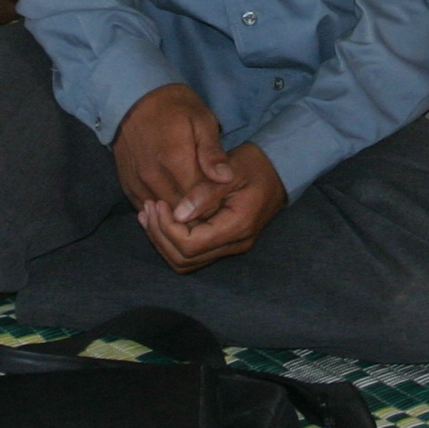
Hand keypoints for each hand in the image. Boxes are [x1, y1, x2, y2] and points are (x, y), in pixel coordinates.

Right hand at [113, 83, 238, 223]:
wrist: (133, 98)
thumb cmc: (174, 107)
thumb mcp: (201, 120)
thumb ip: (212, 152)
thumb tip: (227, 178)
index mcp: (175, 161)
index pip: (200, 200)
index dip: (214, 203)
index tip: (223, 197)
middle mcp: (153, 177)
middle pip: (181, 211)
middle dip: (198, 213)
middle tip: (210, 203)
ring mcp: (137, 182)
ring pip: (162, 213)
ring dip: (179, 213)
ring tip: (194, 204)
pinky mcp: (127, 185)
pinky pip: (145, 208)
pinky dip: (160, 210)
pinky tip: (173, 202)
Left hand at [140, 142, 286, 271]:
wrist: (279, 170)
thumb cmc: (255, 165)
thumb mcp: (230, 171)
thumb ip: (205, 193)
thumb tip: (178, 214)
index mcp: (237, 226)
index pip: (191, 244)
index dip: (167, 228)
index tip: (157, 203)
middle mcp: (235, 244)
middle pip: (184, 259)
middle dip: (160, 236)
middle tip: (149, 208)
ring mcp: (231, 247)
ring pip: (185, 262)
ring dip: (163, 241)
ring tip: (150, 214)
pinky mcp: (225, 243)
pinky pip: (192, 254)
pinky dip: (173, 241)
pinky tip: (162, 219)